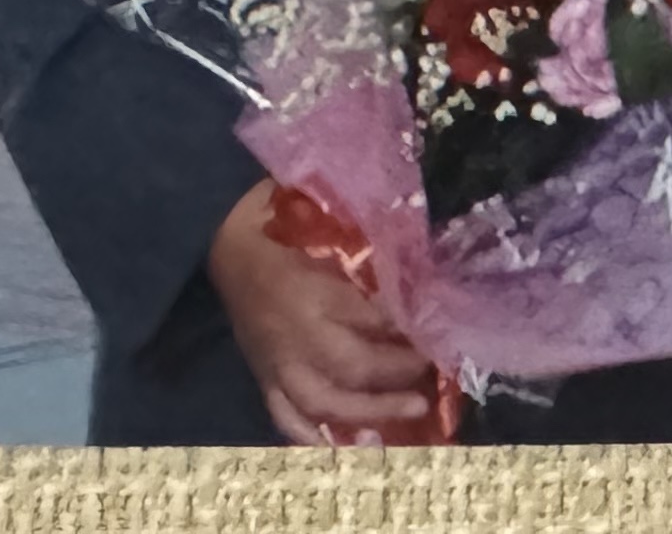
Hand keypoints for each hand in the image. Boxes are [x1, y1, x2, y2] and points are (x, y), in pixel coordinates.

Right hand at [207, 178, 434, 445]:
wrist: (226, 240)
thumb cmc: (288, 224)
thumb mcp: (334, 225)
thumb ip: (372, 252)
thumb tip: (424, 272)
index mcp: (312, 291)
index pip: (369, 318)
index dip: (409, 329)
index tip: (445, 329)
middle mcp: (294, 334)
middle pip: (351, 367)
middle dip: (397, 372)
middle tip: (435, 370)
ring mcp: (275, 363)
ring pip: (322, 403)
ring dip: (370, 412)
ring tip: (413, 410)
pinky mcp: (263, 378)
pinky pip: (285, 418)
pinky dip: (315, 438)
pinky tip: (350, 447)